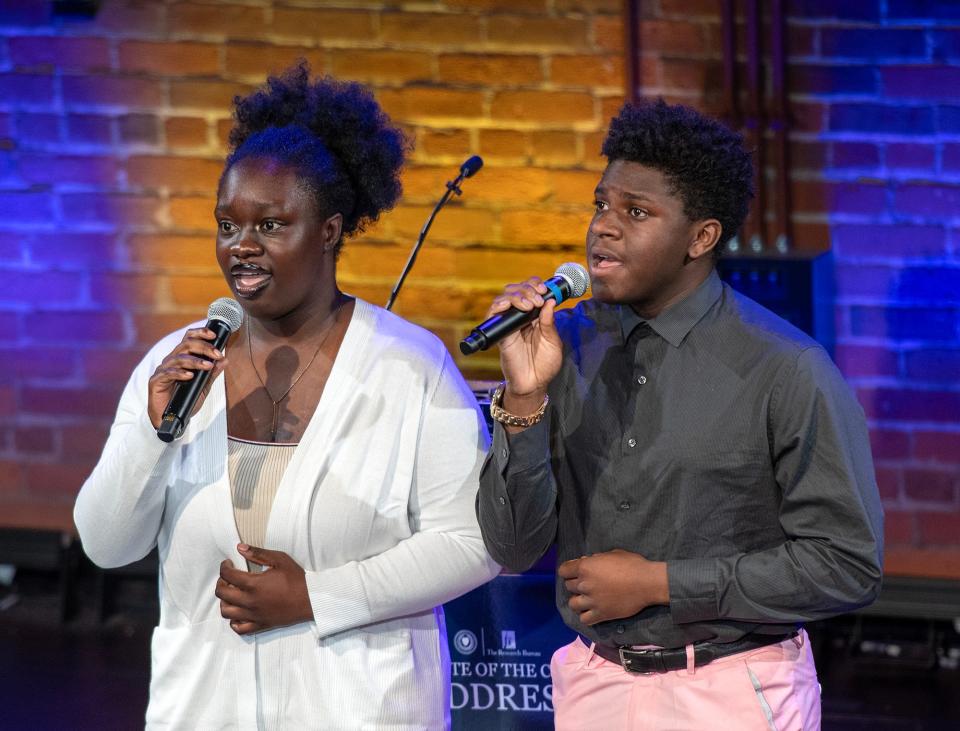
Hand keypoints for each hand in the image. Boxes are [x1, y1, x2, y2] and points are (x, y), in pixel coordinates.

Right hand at [147, 327, 227, 428]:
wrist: (170, 419)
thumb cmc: (185, 401)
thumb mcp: (203, 387)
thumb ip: (212, 373)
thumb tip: (224, 360)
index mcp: (182, 358)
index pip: (189, 339)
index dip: (200, 333)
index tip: (215, 336)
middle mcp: (171, 361)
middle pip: (185, 344)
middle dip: (204, 347)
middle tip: (217, 354)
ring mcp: (163, 370)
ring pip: (178, 358)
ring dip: (195, 361)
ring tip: (208, 366)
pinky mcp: (156, 381)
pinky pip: (168, 373)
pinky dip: (180, 373)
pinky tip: (190, 376)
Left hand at [215, 544, 312, 634]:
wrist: (310, 598)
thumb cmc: (296, 578)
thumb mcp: (279, 559)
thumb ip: (258, 553)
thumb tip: (239, 548)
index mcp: (253, 584)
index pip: (228, 575)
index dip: (224, 567)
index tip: (228, 563)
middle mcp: (250, 601)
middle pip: (222, 593)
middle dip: (220, 582)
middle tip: (227, 578)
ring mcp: (253, 615)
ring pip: (226, 612)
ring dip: (224, 601)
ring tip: (232, 594)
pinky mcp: (259, 625)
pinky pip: (239, 628)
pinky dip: (234, 621)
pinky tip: (239, 611)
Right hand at [485, 277, 563, 415]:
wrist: (534, 384)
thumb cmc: (545, 364)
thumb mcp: (553, 341)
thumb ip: (550, 322)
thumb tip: (550, 301)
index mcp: (535, 316)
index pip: (531, 290)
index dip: (535, 284)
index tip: (543, 289)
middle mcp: (521, 317)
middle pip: (516, 290)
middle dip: (527, 288)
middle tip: (537, 299)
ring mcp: (509, 324)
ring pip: (504, 298)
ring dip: (516, 296)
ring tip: (528, 305)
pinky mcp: (500, 334)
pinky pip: (492, 315)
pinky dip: (497, 306)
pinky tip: (507, 306)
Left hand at [557, 549, 668, 625]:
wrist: (647, 583)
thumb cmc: (632, 564)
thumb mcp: (612, 554)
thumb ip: (597, 558)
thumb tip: (588, 561)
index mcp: (585, 567)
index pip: (563, 570)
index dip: (568, 570)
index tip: (575, 571)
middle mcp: (585, 584)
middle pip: (568, 586)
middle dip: (575, 584)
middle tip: (587, 584)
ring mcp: (592, 601)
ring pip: (573, 604)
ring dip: (578, 601)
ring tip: (586, 600)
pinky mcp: (601, 614)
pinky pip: (584, 619)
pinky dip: (586, 616)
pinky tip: (592, 612)